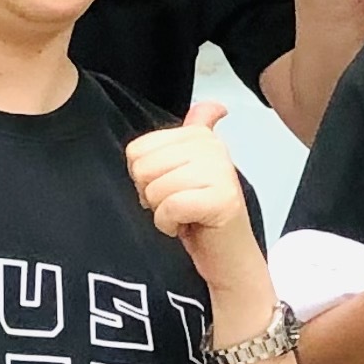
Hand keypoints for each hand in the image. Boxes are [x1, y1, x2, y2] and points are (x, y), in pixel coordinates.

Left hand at [127, 103, 264, 293]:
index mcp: (201, 136)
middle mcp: (214, 147)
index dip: (144, 177)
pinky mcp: (221, 198)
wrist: (227, 259)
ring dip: (162, 212)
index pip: (137, 149)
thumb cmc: (202, 218)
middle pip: (142, 167)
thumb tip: (214, 105)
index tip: (171, 188)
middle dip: (151, 194)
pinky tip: (187, 227)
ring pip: (155, 187)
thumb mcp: (189, 170)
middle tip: (177, 205)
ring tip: (185, 216)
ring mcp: (221, 172)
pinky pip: (170, 206)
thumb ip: (195, 133)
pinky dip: (169, 225)